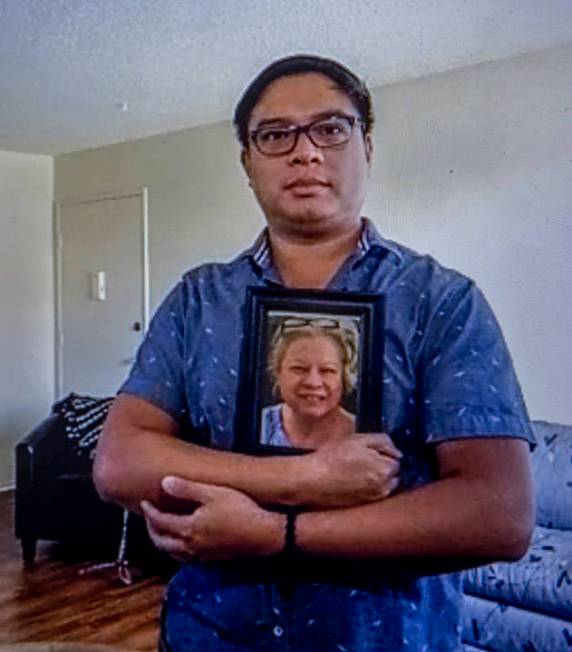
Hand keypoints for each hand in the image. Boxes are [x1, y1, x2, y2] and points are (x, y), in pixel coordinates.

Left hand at [141, 476, 284, 561]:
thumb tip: (164, 482)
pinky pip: (186, 557)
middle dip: (151, 530)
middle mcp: (191, 546)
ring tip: (162, 530)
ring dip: (163, 542)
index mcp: (188, 529)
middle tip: (149, 517)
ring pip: (173, 553)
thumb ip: (187, 489)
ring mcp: (202, 554)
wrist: (264, 534)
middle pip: (161, 542)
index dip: (149, 512)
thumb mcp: (213, 493)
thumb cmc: (241, 510)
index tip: (144, 502)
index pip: (160, 522)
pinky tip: (185, 542)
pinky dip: (177, 549)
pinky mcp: (213, 558)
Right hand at [299, 433, 401, 508]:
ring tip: (357, 471)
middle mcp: (384, 488)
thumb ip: (383, 442)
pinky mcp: (364, 505)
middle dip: (384, 466)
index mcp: (384, 469)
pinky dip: (368, 487)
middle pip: (393, 474)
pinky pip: (374, 494)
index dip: (384, 453)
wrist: (312, 479)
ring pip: (385, 485)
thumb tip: (398, 452)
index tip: (370, 451)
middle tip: (363, 460)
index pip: (397, 460)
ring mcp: (374, 499)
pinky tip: (353, 481)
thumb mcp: (359, 439)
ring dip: (377, 478)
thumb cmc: (333, 456)